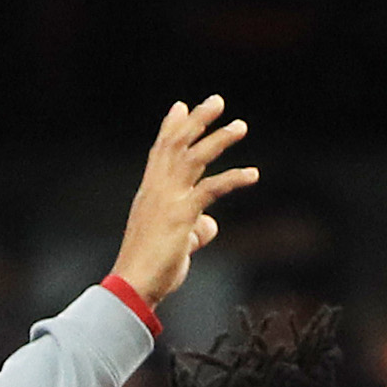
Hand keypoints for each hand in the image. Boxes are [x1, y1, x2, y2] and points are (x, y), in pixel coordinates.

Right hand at [112, 96, 259, 308]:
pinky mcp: (181, 214)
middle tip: (217, 100)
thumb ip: (194, 229)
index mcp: (149, 195)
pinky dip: (233, 178)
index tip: (182, 106)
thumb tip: (211, 223)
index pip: (160, 152)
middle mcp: (155, 191)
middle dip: (197, 120)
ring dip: (218, 139)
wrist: (134, 286)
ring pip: (194, 158)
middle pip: (177, 145)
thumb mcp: (176, 244)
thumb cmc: (151, 270)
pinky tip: (253, 174)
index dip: (172, 128)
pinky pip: (210, 189)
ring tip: (240, 125)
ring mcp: (167, 200)